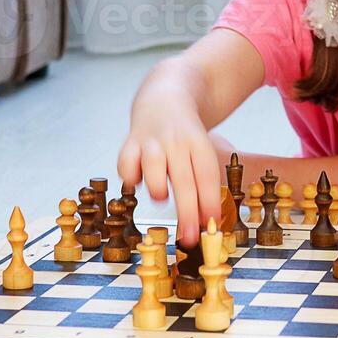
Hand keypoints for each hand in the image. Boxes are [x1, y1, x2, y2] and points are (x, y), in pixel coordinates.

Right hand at [117, 101, 223, 245]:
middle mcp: (176, 141)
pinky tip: (138, 180)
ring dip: (158, 190)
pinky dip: (130, 177)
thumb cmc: (186, 137)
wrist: (165, 101)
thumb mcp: (202, 153)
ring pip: (154, 169)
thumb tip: (206, 221)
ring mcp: (151, 141)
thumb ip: (203, 184)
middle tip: (189, 237)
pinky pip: (126, 164)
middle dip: (187, 212)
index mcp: (199, 143)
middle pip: (184, 179)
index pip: (207, 176)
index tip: (211, 225)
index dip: (209, 203)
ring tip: (161, 197)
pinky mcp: (130, 143)